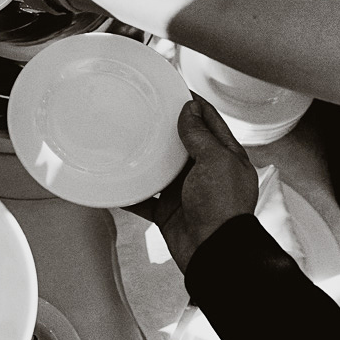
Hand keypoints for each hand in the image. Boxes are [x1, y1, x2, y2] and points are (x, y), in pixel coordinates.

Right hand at [126, 97, 258, 269]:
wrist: (214, 252)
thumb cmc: (222, 208)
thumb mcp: (216, 162)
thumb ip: (200, 135)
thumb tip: (189, 109)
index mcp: (224, 157)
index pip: (209, 121)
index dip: (193, 103)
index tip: (174, 88)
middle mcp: (204, 172)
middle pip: (182, 143)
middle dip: (165, 128)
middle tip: (144, 109)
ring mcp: (184, 192)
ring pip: (160, 169)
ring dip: (145, 158)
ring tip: (125, 140)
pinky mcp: (167, 211)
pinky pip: (143, 198)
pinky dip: (129, 192)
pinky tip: (115, 182)